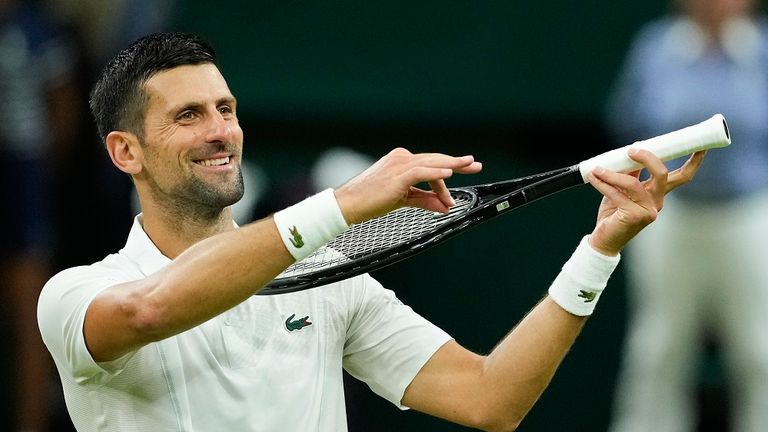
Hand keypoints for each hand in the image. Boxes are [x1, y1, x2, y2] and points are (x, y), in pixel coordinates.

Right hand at [334, 147, 482, 224]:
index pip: (430, 164)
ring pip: (431, 163)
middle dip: (457, 163)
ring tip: (468, 166)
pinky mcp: (397, 176)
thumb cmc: (371, 201)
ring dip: (451, 166)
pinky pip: (421, 172)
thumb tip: (445, 206)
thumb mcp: (403, 200)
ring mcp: (399, 165)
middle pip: (435, 160)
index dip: (448, 169)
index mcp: (401, 162)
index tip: (465, 171)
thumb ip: (425, 200)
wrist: (348, 205)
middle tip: (476, 165)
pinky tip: (449, 174)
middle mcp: (401, 159)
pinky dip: (436, 173)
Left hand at [585, 149, 705, 255]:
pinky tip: (594, 177)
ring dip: (612, 174)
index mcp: (658, 194)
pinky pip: (617, 194)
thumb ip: (629, 173)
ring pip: (633, 183)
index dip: (693, 161)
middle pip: (662, 174)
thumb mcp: (622, 190)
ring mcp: (647, 211)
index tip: (701, 146)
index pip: (681, 176)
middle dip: (648, 157)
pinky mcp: (634, 216)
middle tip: (631, 150)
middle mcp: (657, 202)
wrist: (604, 239)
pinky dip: (603, 183)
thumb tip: (630, 154)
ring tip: (598, 169)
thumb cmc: (614, 214)